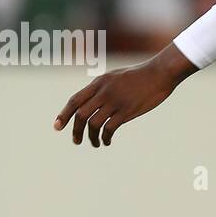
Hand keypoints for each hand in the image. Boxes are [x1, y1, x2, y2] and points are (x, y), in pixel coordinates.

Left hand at [53, 43, 197, 146]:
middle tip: (76, 140)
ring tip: (94, 143)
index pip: (75, 100)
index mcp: (99, 83)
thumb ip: (101, 88)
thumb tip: (90, 102)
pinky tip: (107, 141)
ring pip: (93, 124)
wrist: (159, 73)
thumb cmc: (138, 75)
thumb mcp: (114, 77)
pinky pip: (109, 129)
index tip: (57, 127)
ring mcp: (115, 101)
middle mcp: (103, 92)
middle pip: (80, 115)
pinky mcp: (127, 111)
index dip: (63, 114)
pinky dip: (105, 138)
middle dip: (75, 130)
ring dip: (91, 137)